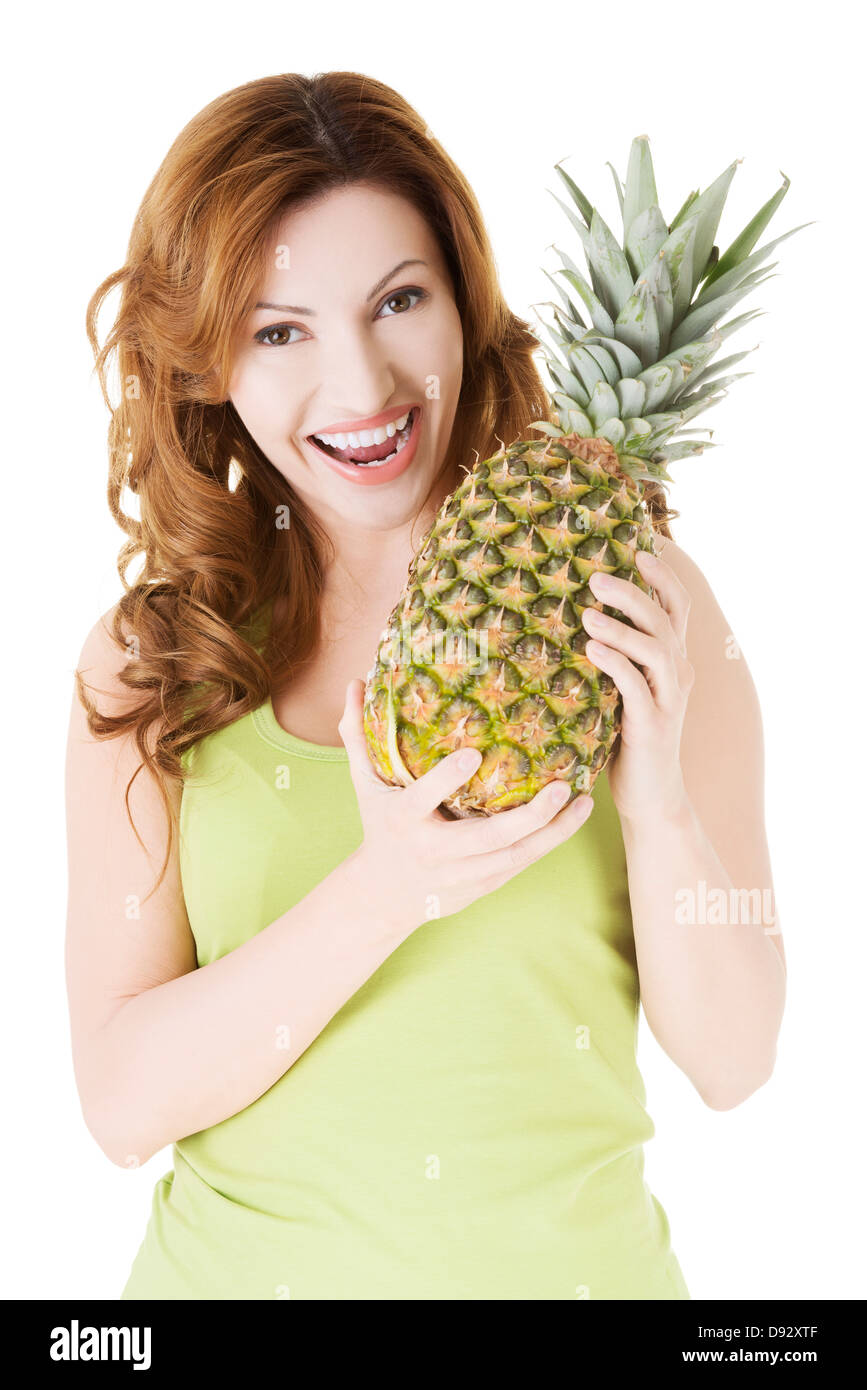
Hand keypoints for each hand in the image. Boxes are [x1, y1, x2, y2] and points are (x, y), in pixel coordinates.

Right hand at [338, 678, 594, 931]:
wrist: (384, 896)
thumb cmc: (380, 826)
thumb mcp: (365, 784)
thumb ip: (359, 736)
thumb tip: (354, 682)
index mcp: (402, 821)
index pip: (422, 800)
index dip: (445, 780)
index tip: (472, 754)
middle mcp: (434, 852)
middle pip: (486, 840)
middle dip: (527, 817)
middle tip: (559, 787)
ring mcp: (461, 875)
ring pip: (514, 858)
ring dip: (553, 833)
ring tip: (584, 802)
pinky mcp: (481, 887)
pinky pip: (520, 865)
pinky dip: (549, 843)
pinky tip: (574, 818)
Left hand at [581, 546, 693, 823]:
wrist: (650, 795)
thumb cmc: (628, 737)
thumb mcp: (622, 689)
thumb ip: (614, 655)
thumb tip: (576, 616)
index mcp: (673, 660)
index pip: (677, 607)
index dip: (662, 576)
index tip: (638, 549)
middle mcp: (678, 674)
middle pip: (665, 619)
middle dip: (633, 592)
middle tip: (597, 576)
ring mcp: (669, 699)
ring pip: (656, 648)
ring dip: (622, 626)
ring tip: (587, 612)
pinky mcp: (653, 726)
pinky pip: (637, 687)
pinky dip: (616, 663)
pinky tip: (592, 649)